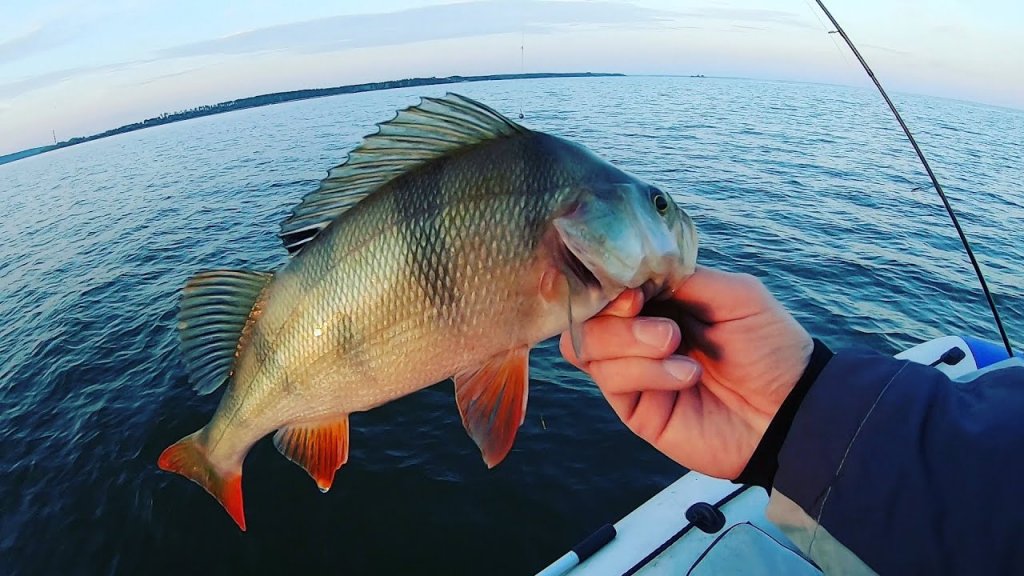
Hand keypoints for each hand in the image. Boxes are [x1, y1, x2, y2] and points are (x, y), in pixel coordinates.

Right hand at [560, 266, 812, 478]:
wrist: (790, 409)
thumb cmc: (770, 347)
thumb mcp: (735, 294)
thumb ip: (683, 277)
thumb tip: (633, 273)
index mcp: (659, 300)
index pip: (607, 283)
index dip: (608, 283)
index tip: (635, 293)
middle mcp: (636, 332)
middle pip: (585, 316)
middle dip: (617, 318)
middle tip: (666, 329)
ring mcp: (632, 370)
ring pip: (585, 347)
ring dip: (629, 344)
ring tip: (676, 348)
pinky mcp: (634, 408)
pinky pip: (612, 380)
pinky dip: (645, 372)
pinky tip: (685, 375)